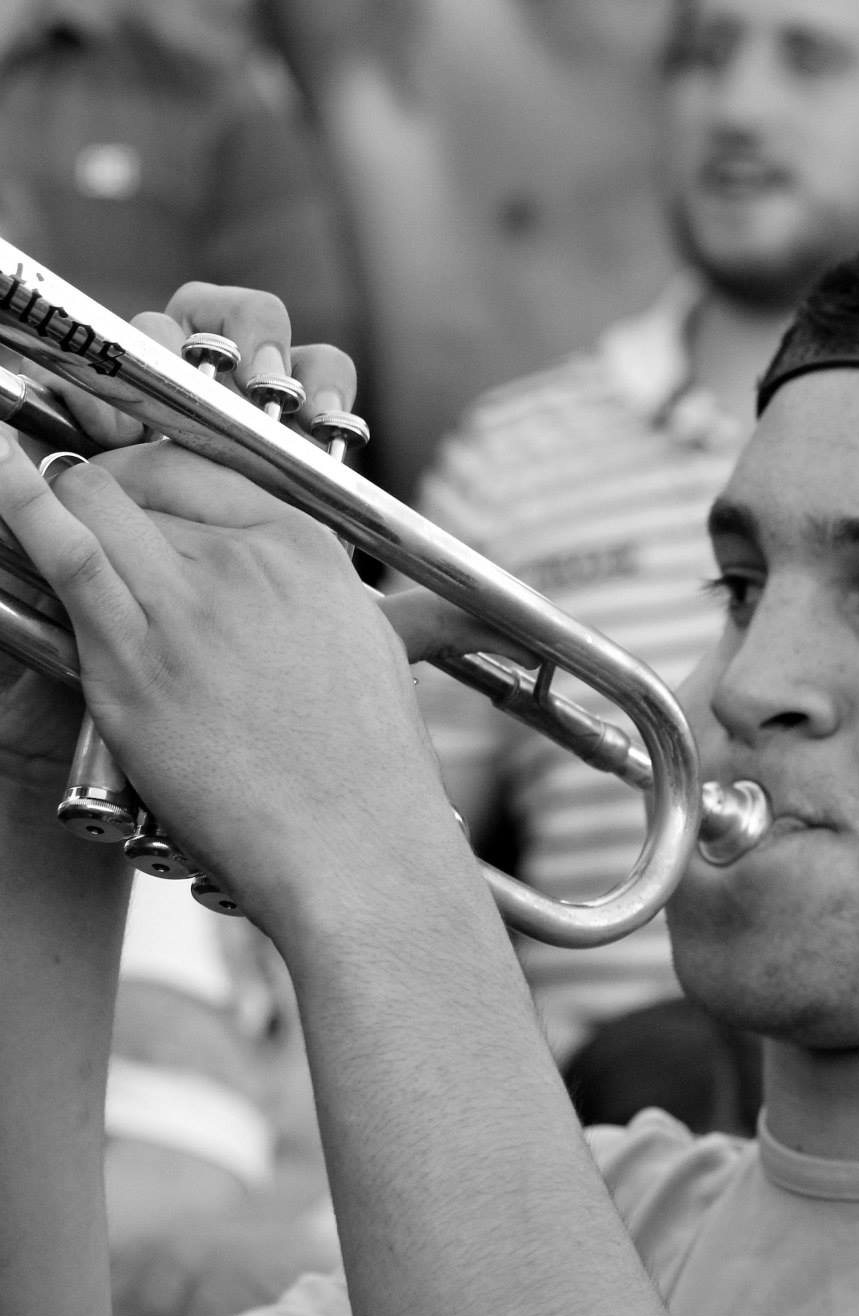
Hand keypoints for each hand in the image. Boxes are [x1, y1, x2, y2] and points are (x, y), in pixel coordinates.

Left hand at [0, 286, 447, 927]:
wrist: (354, 846)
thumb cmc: (366, 767)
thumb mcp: (363, 645)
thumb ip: (314, 593)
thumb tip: (282, 578)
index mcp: (305, 548)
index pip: (202, 470)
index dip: (151, 477)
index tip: (131, 495)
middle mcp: (246, 560)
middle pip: (142, 480)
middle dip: (101, 488)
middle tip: (84, 517)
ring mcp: (186, 607)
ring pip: (95, 504)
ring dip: (58, 498)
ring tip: (26, 492)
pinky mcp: (134, 664)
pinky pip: (65, 557)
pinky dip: (18, 500)